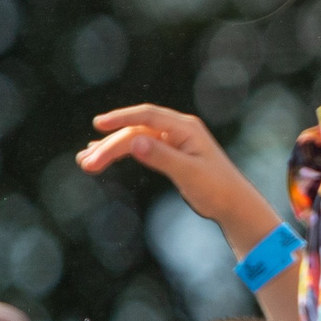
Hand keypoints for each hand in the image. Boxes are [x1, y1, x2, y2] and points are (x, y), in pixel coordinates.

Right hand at [80, 103, 267, 229]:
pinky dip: (121, 152)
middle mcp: (179, 129)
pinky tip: (101, 154)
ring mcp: (174, 140)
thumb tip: (135, 142)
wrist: (234, 205)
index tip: (98, 124)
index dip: (121, 117)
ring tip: (86, 162)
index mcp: (186, 128)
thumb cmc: (217, 189)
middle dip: (110, 146)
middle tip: (86, 164)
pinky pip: (140, 147)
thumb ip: (162, 157)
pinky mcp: (171, 152)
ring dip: (110, 150)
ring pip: (135, 139)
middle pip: (136, 131)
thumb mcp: (189, 174)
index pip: (148, 116)